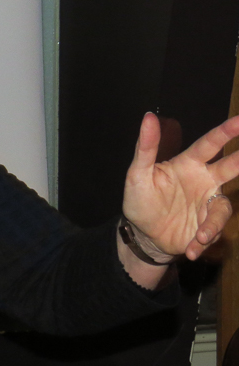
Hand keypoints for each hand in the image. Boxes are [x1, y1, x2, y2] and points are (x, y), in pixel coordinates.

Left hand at [122, 113, 238, 261]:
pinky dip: (202, 242)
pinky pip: (212, 231)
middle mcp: (203, 180)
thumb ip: (146, 147)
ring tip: (199, 237)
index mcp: (187, 164)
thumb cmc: (140, 199)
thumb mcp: (137, 174)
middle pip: (230, 168)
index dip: (225, 132)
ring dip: (212, 224)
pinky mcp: (207, 225)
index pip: (208, 144)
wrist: (142, 234)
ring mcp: (207, 203)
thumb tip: (148, 116)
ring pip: (222, 208)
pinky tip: (190, 249)